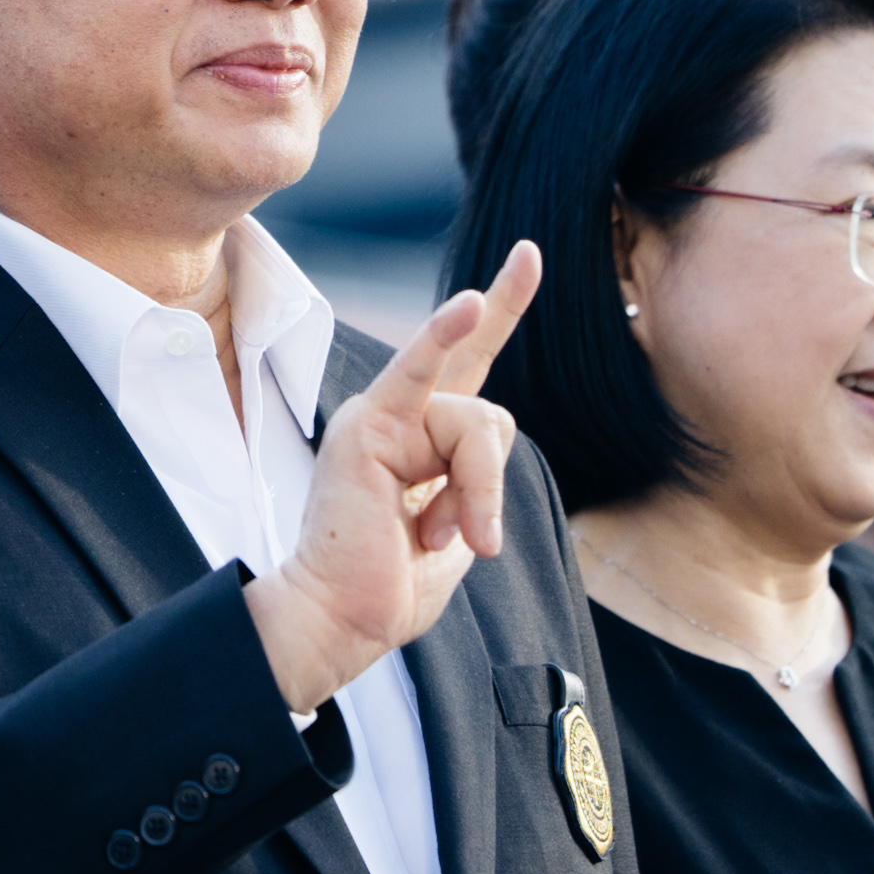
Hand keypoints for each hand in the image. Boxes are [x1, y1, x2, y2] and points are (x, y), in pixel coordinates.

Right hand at [247, 242, 541, 714]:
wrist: (342, 620)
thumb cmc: (391, 587)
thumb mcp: (461, 529)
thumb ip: (479, 479)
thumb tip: (483, 456)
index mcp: (422, 442)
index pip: (469, 370)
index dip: (498, 315)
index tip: (526, 261)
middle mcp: (400, 418)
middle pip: (475, 367)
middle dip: (505, 304)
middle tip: (531, 253)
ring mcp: (382, 416)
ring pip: (480, 424)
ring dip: (480, 490)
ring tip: (447, 535)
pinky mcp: (368, 425)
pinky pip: (424, 375)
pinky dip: (445, 337)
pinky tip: (469, 304)